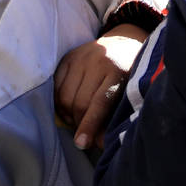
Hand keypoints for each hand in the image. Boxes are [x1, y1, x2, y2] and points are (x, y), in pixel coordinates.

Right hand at [54, 27, 146, 149]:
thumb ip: (115, 116)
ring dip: (67, 115)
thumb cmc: (130, 73)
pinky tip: (68, 107)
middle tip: (84, 134)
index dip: (90, 125)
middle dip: (79, 124)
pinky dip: (59, 102)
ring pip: (63, 97)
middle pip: (79, 103)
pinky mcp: (68, 57)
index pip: (100, 103)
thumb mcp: (130, 92)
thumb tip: (98, 144)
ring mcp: (80, 58)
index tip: (82, 143)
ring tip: (77, 120)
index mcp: (118, 71)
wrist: (123, 41)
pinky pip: (55, 87)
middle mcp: (98, 62)